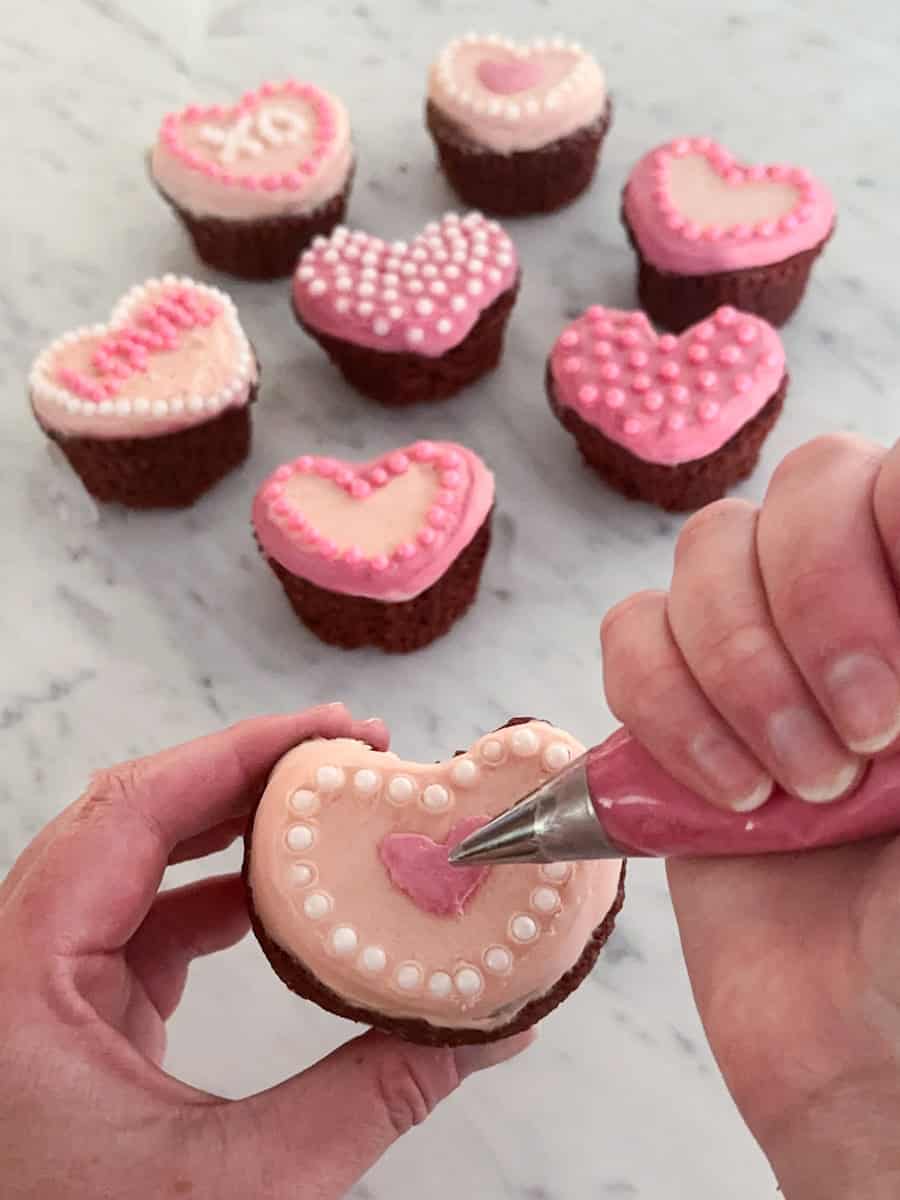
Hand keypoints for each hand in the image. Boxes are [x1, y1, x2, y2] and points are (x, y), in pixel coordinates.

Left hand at [0, 703, 530, 1198]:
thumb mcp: (241, 1189)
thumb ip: (369, 1100)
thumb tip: (485, 1030)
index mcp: (23, 979)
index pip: (129, 812)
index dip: (236, 754)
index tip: (329, 732)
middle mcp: (20, 965)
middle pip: (131, 816)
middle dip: (243, 773)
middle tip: (345, 754)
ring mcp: (44, 986)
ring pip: (136, 862)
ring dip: (234, 825)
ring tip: (325, 806)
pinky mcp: (76, 1014)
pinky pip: (147, 919)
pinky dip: (221, 891)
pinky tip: (288, 896)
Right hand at [600, 435, 899, 1198]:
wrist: (858, 1056)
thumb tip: (895, 532)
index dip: (886, 533)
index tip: (896, 679)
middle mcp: (856, 606)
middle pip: (806, 485)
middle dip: (817, 606)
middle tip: (863, 736)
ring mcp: (759, 652)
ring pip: (706, 552)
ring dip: (739, 672)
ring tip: (794, 788)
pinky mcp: (675, 708)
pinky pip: (630, 636)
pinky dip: (665, 708)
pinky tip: (722, 794)